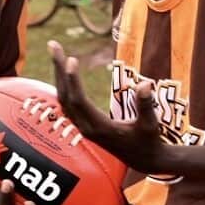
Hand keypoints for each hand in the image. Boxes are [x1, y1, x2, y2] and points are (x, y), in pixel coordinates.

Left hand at [47, 41, 168, 175]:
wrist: (144, 160)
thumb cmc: (149, 141)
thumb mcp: (151, 124)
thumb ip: (145, 105)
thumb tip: (144, 84)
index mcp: (99, 128)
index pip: (79, 101)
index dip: (73, 81)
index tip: (71, 60)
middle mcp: (86, 127)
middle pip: (65, 96)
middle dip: (58, 70)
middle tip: (53, 45)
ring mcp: (83, 127)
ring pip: (63, 98)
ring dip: (58, 75)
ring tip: (56, 51)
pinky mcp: (84, 125)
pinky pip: (67, 102)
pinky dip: (63, 84)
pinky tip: (63, 71)